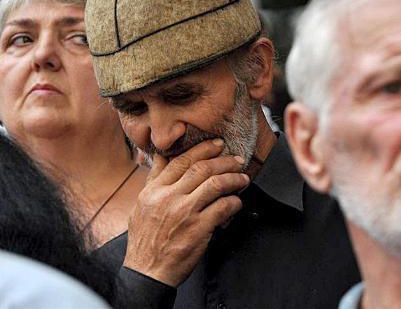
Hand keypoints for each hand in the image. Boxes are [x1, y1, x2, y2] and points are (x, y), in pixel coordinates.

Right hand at [123, 139, 248, 286]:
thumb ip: (154, 179)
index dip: (203, 149)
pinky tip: (237, 202)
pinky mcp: (198, 228)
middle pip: (201, 168)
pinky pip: (223, 208)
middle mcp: (168, 197)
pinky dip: (234, 202)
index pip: (181, 161)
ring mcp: (184, 212)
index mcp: (154, 190)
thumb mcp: (141, 205)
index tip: (217, 145)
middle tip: (236, 159)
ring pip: (215, 184)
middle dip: (223, 160)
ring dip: (233, 178)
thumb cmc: (145, 240)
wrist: (147, 272)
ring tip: (242, 178)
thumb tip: (162, 156)